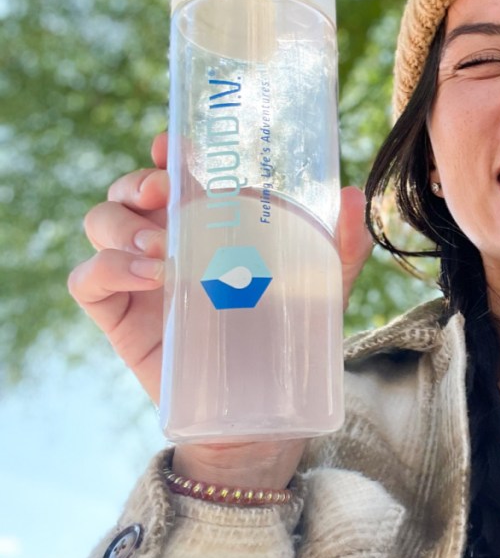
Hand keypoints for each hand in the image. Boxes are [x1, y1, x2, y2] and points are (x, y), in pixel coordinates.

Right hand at [68, 133, 373, 486]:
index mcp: (206, 224)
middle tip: (169, 194)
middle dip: (140, 181)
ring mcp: (137, 277)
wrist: (258, 411)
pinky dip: (107, 267)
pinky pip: (87, 279)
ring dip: (124, 223)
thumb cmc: (286, 339)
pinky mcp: (118, 316)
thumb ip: (340, 245)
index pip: (173, 173)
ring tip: (165, 247)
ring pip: (100, 222)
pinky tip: (148, 277)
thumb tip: (354, 194)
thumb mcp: (321, 288)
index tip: (173, 146)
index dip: (165, 153)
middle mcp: (166, 241)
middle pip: (128, 189)